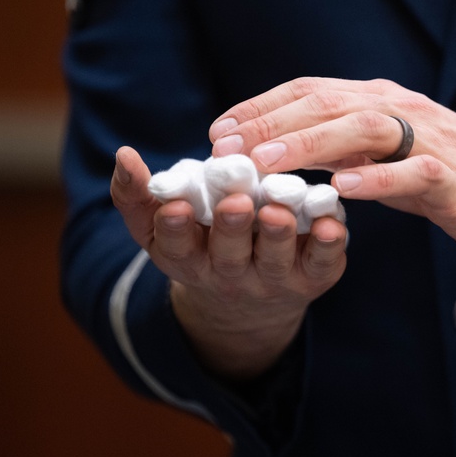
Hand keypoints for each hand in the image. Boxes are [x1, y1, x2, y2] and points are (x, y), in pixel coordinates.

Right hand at [110, 146, 347, 380]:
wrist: (252, 300)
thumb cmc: (201, 244)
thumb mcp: (160, 229)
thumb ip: (138, 195)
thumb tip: (124, 155)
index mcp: (189, 259)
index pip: (177, 246)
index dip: (177, 228)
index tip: (178, 206)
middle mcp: (230, 274)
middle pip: (229, 255)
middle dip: (232, 228)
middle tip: (237, 202)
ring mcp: (273, 279)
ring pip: (275, 259)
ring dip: (278, 234)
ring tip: (279, 210)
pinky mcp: (313, 277)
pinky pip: (322, 264)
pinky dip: (328, 245)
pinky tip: (331, 224)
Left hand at [208, 77, 455, 275]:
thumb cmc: (450, 172)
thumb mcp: (387, 155)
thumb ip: (342, 149)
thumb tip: (280, 153)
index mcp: (382, 101)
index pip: (311, 91)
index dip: (261, 108)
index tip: (220, 131)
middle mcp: (402, 109)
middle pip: (328, 103)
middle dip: (271, 123)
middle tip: (226, 149)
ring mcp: (431, 140)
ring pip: (365, 129)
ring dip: (310, 144)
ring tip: (266, 165)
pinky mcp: (455, 176)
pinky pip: (414, 173)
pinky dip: (377, 178)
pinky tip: (343, 189)